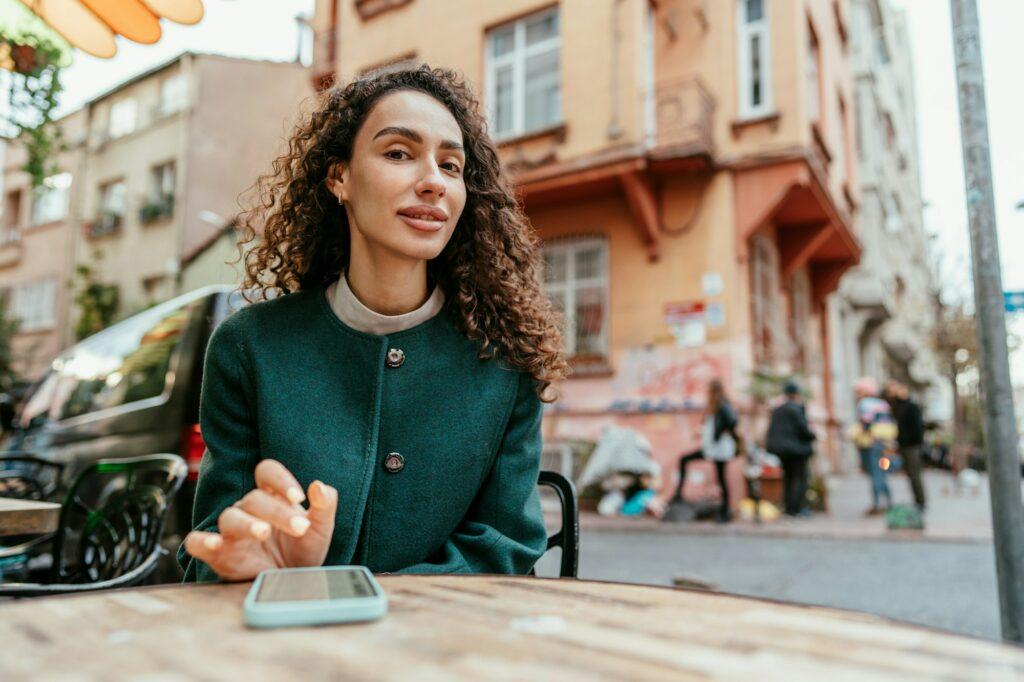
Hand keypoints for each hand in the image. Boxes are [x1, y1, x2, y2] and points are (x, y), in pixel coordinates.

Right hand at [183, 459, 337, 581]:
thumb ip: (325, 506)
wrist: (291, 583)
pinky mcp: (217, 553)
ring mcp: (231, 531)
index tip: (299, 496)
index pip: (267, 472)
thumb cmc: (302, 550)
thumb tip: (319, 486)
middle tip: (299, 528)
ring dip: (247, 524)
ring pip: (230, 516)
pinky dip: (202, 541)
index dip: (280, 479)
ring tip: (264, 532)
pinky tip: (215, 544)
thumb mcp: (320, 529)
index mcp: (272, 496)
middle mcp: (249, 509)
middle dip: (278, 512)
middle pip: (254, 498)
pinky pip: (197, 542)